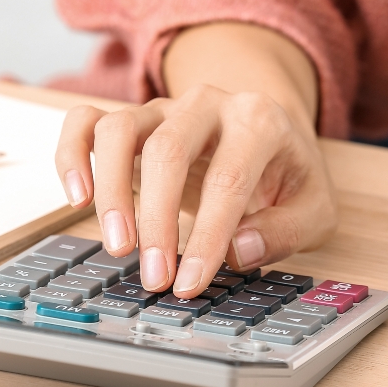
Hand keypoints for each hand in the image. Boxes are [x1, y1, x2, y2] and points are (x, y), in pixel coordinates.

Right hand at [55, 24, 337, 296]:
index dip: (207, 234)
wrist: (271, 135)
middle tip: (155, 277)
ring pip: (120, 129)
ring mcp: (164, 106)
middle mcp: (208, 104)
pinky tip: (76, 197)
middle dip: (157, 219)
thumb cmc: (287, 177)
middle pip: (169, 149)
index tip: (191, 282)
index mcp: (259, 121)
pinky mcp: (132, 119)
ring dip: (111, 189)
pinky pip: (86, 121)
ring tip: (118, 245)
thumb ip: (287, 230)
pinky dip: (73, 153)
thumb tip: (238, 250)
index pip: (229, 177)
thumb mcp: (315, 209)